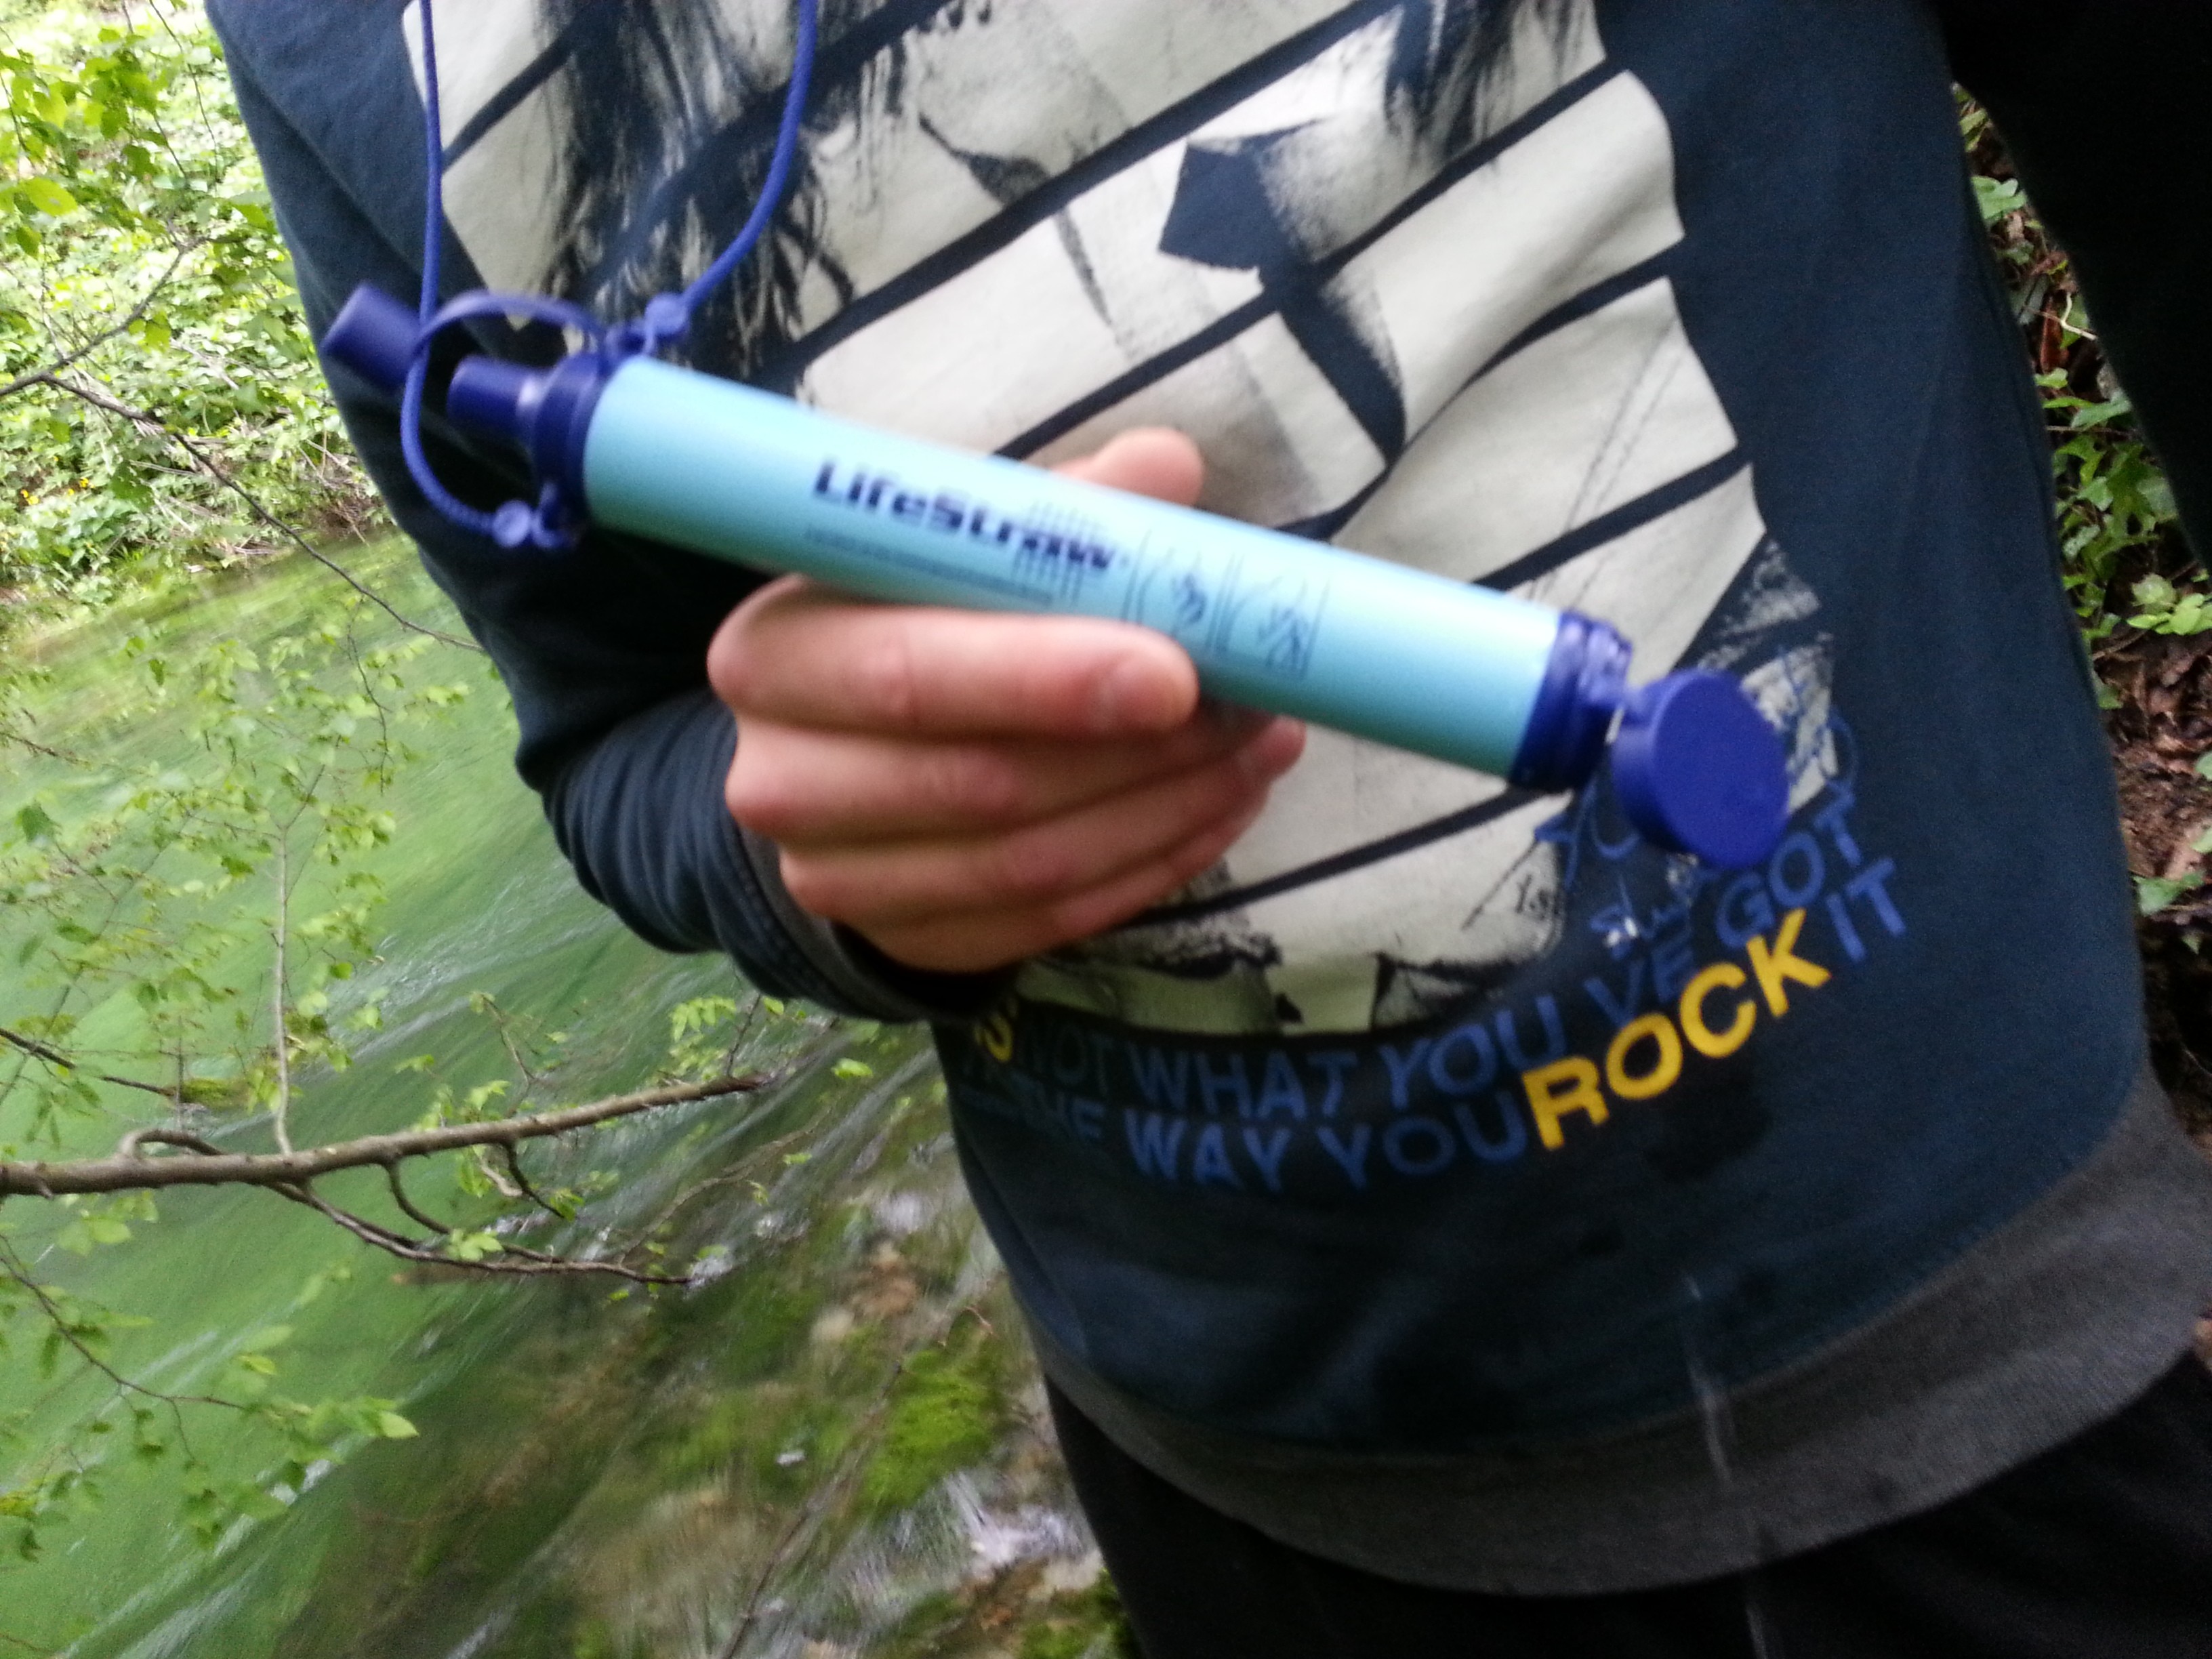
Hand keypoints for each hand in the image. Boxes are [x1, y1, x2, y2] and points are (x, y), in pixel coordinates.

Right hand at [707, 429, 1304, 975]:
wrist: (847, 748)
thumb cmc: (921, 620)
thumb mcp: (961, 544)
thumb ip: (1055, 509)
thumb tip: (1164, 468)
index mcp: (777, 652)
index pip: (907, 674)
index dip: (1041, 677)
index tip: (1173, 671)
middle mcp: (779, 778)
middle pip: (981, 784)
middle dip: (1139, 750)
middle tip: (1252, 707)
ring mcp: (834, 880)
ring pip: (1029, 865)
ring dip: (1168, 809)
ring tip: (1259, 749)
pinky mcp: (906, 944)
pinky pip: (1049, 922)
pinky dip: (1152, 867)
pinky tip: (1219, 808)